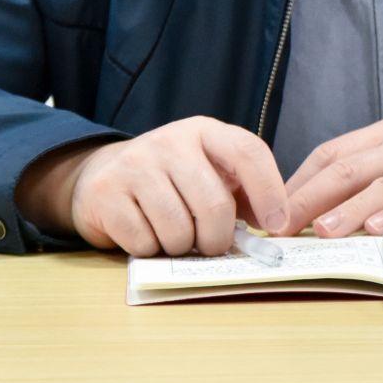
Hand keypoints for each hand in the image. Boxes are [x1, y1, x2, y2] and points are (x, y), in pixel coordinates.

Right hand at [16, 118, 286, 256]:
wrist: (105, 176)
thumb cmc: (172, 180)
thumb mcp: (210, 172)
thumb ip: (244, 193)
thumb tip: (277, 224)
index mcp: (204, 132)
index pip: (248, 152)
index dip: (269, 191)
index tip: (277, 225)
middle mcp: (170, 141)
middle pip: (214, 205)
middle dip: (217, 239)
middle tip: (210, 244)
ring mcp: (135, 165)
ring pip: (178, 231)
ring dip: (181, 247)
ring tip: (174, 235)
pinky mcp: (107, 193)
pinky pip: (144, 242)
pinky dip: (150, 250)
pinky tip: (146, 233)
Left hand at [276, 108, 382, 237]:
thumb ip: (381, 159)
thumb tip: (334, 192)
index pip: (333, 153)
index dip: (300, 180)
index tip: (272, 207)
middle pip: (347, 169)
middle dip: (309, 198)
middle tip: (279, 226)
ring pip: (381, 185)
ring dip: (348, 208)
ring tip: (321, 230)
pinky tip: (380, 229)